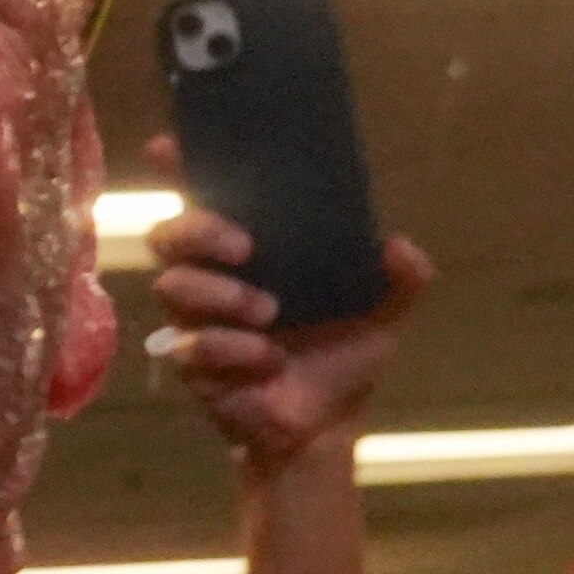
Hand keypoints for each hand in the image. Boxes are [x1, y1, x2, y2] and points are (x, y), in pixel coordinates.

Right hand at [135, 138, 436, 475]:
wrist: (326, 426)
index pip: (204, 198)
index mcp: (249, 252)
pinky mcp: (191, 365)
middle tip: (246, 248)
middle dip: (199, 232)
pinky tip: (265, 359)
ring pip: (173, 287)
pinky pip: (191, 346)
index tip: (169, 147)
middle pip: (169, 234)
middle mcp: (213, 277)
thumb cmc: (342, 359)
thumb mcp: (384, 313)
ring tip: (268, 313)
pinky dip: (230, 348)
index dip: (179, 168)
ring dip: (220, 296)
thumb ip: (405, 278)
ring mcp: (195, 322)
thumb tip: (396, 247)